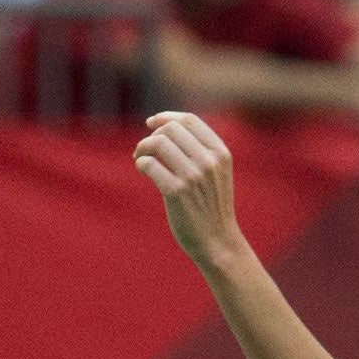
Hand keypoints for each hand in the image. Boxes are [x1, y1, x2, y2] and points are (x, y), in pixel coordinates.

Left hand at [133, 111, 247, 268]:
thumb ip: (201, 152)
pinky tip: (141, 170)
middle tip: (143, 150)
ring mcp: (193, 176)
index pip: (189, 121)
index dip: (166, 117)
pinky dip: (140, 163)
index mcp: (220, 152)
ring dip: (142, 148)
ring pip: (158, 143)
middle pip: (171, 129)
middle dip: (152, 136)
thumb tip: (168, 130)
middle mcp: (208, 161)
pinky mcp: (176, 192)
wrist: (217, 241)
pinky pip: (150, 165)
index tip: (151, 123)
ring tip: (139, 159)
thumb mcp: (217, 174)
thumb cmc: (212, 208)